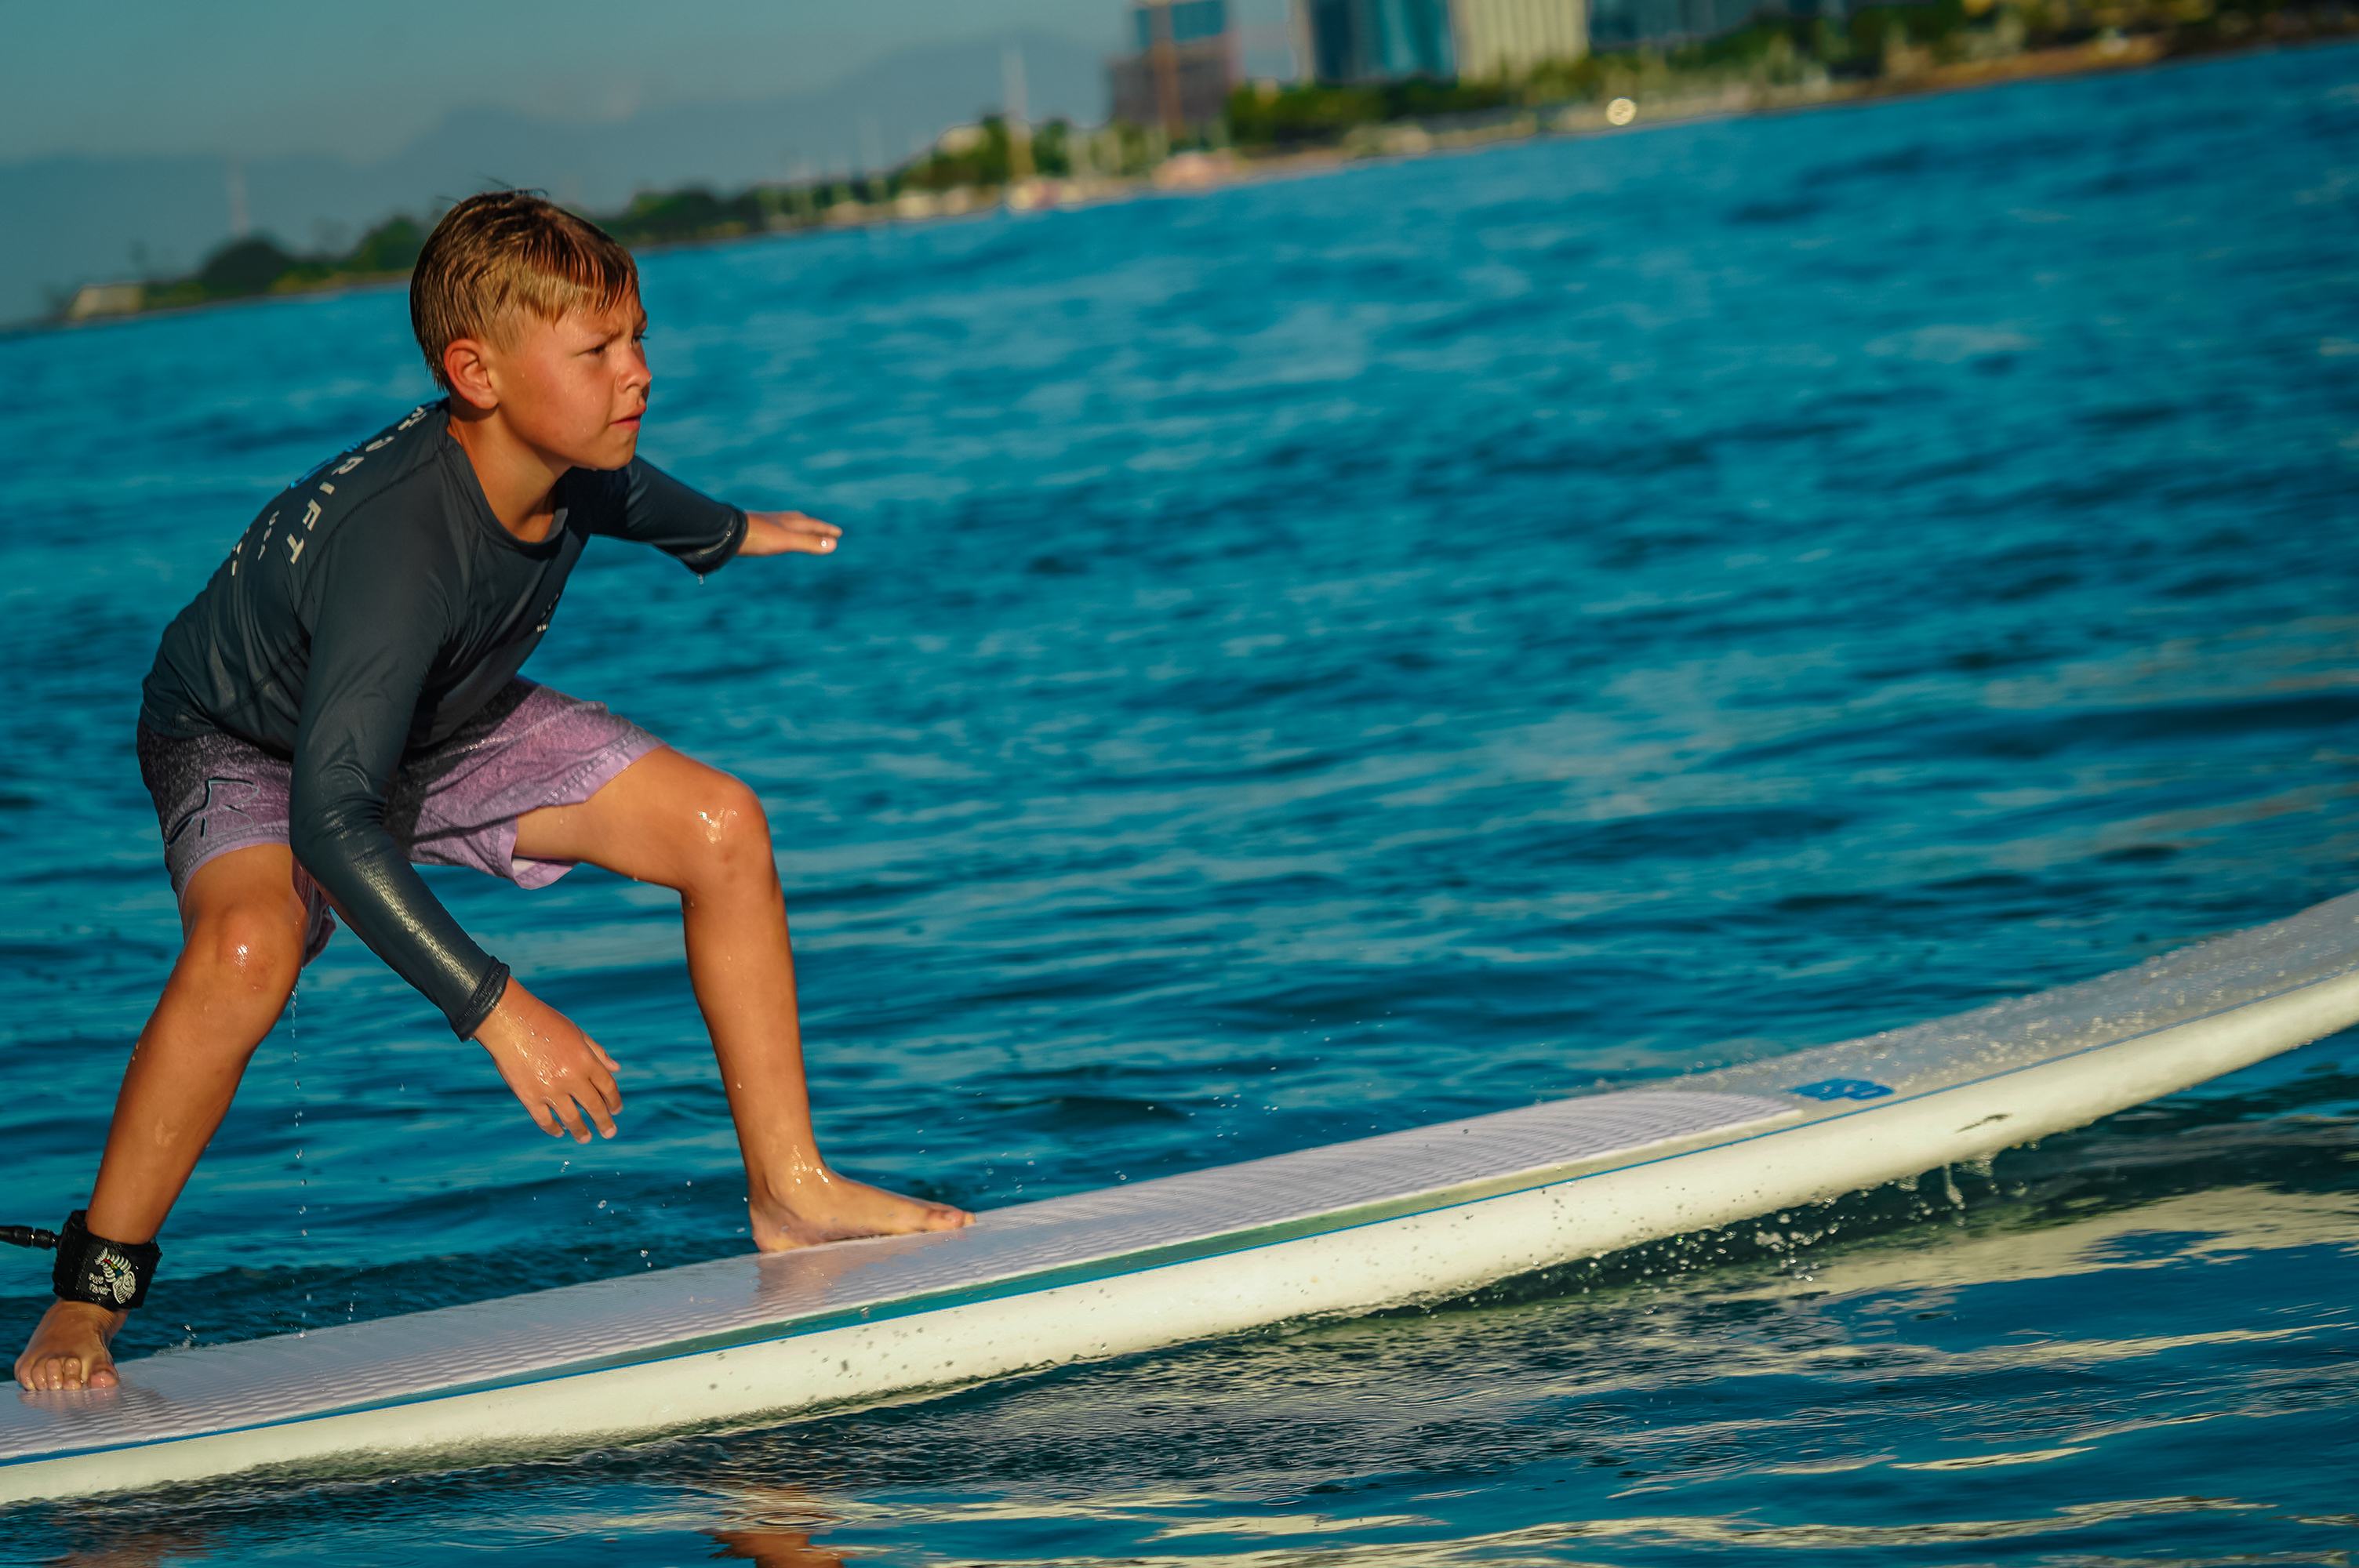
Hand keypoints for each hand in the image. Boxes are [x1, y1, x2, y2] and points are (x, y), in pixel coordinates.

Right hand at [473, 978, 621, 1141]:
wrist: (510, 1020)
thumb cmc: (545, 1022)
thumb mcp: (577, 1033)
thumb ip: (597, 1052)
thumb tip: (616, 1068)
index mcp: (587, 1061)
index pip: (608, 1087)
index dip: (614, 1101)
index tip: (617, 1111)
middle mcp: (572, 1078)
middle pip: (594, 1106)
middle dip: (604, 1122)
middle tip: (609, 1132)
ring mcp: (550, 1090)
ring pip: (571, 1119)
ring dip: (581, 1131)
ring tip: (585, 1138)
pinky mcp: (529, 1097)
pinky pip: (544, 1120)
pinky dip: (552, 1128)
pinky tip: (559, 1131)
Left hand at [737, 510, 840, 557]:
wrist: (726, 532)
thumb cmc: (757, 536)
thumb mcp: (786, 541)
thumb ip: (808, 543)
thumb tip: (833, 545)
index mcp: (788, 523)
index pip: (812, 525)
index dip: (826, 530)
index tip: (838, 533)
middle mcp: (777, 520)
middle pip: (800, 521)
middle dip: (814, 526)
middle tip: (823, 528)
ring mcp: (764, 524)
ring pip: (785, 523)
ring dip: (797, 527)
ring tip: (800, 529)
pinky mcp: (753, 530)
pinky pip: (773, 529)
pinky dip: (781, 531)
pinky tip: (773, 536)